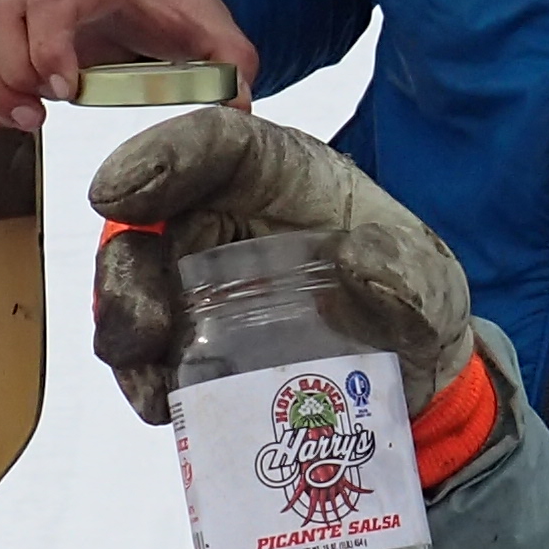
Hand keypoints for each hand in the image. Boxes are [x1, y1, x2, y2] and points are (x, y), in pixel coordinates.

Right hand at [0, 0, 257, 129]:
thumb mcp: (206, 22)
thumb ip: (229, 60)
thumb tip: (240, 104)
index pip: (49, 5)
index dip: (48, 49)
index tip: (66, 92)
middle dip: (11, 78)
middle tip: (42, 117)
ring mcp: (11, 6)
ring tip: (27, 119)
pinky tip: (8, 114)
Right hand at [84, 111, 474, 425]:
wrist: (416, 380)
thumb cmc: (417, 302)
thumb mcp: (433, 283)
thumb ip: (407, 272)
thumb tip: (353, 265)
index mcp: (283, 176)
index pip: (216, 144)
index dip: (161, 156)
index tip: (115, 194)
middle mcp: (229, 218)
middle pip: (153, 221)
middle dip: (127, 271)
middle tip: (135, 328)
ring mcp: (202, 279)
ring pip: (136, 285)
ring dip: (125, 327)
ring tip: (146, 377)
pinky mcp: (193, 338)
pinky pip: (149, 349)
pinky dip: (144, 375)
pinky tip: (159, 404)